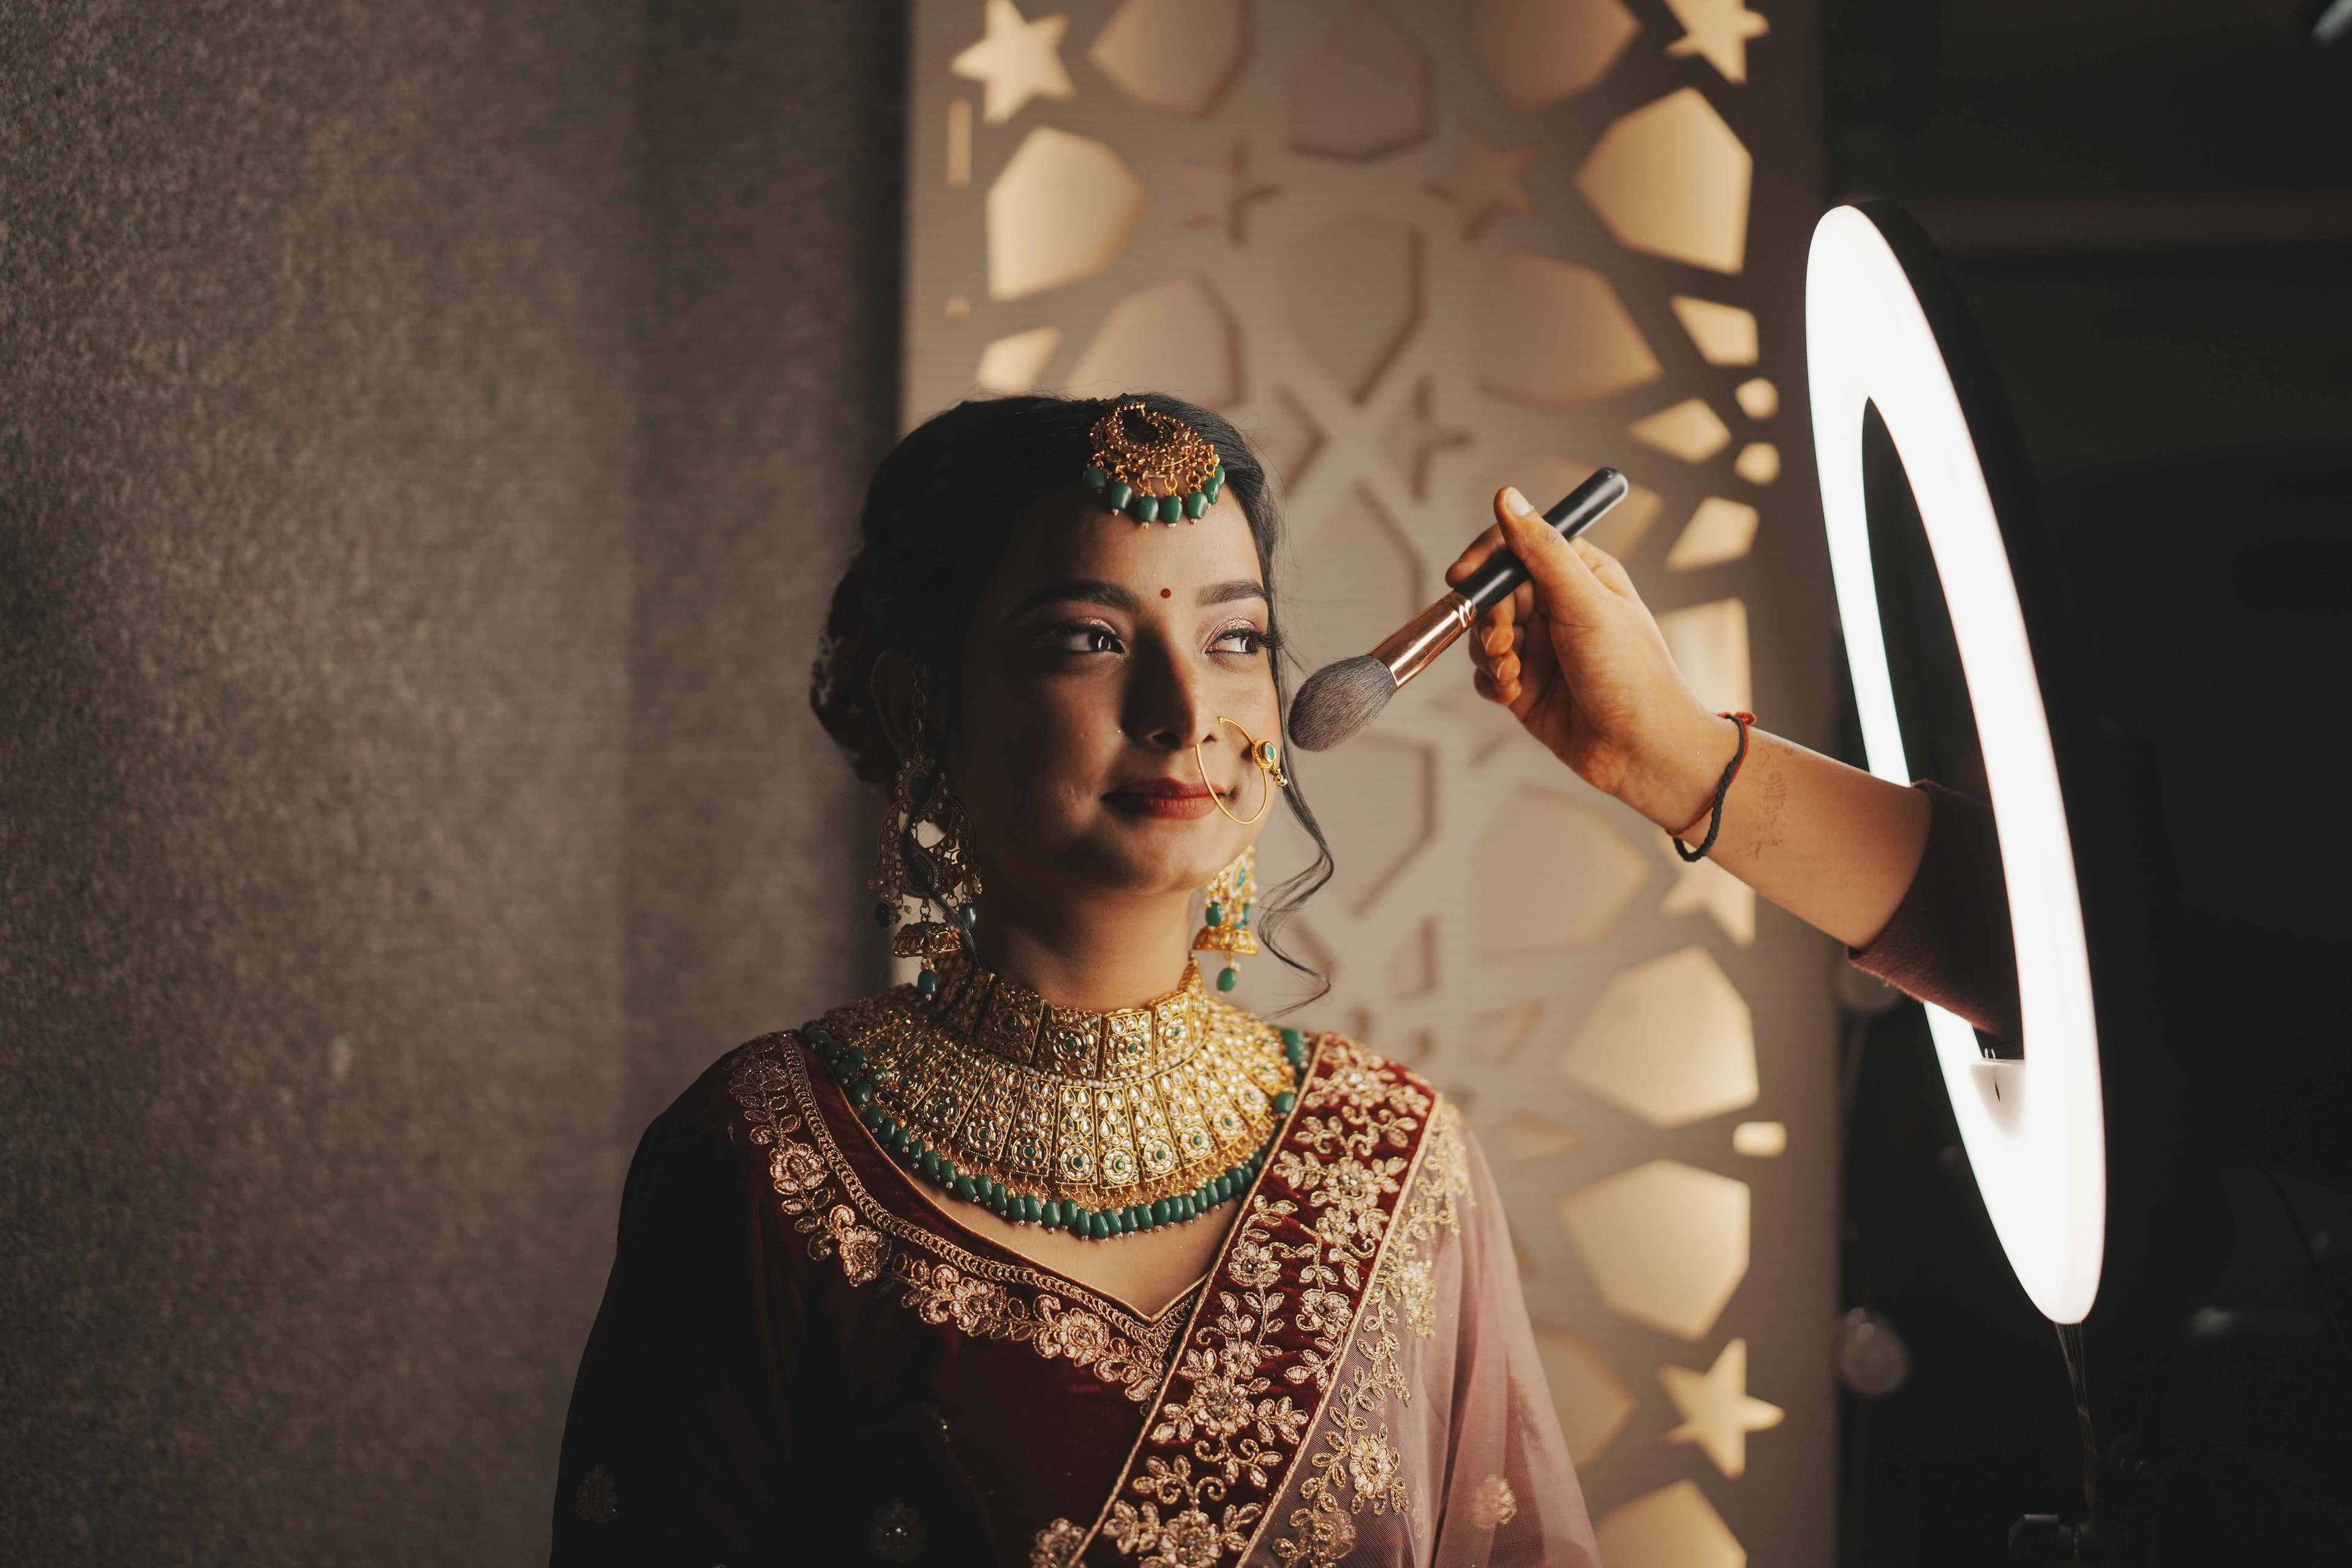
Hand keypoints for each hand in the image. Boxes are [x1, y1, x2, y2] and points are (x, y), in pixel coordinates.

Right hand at [1446, 487, 1733, 832]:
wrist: (1643, 753)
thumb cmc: (1632, 676)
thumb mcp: (1586, 604)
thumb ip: (1542, 551)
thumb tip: (1507, 496)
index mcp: (1579, 575)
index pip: (1517, 545)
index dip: (1486, 559)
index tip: (1464, 576)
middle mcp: (1557, 607)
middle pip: (1493, 592)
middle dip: (1490, 617)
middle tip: (1507, 642)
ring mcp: (1539, 648)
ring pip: (1483, 634)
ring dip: (1489, 653)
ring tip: (1515, 674)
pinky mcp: (1524, 686)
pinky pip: (1485, 673)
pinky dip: (1491, 682)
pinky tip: (1514, 694)